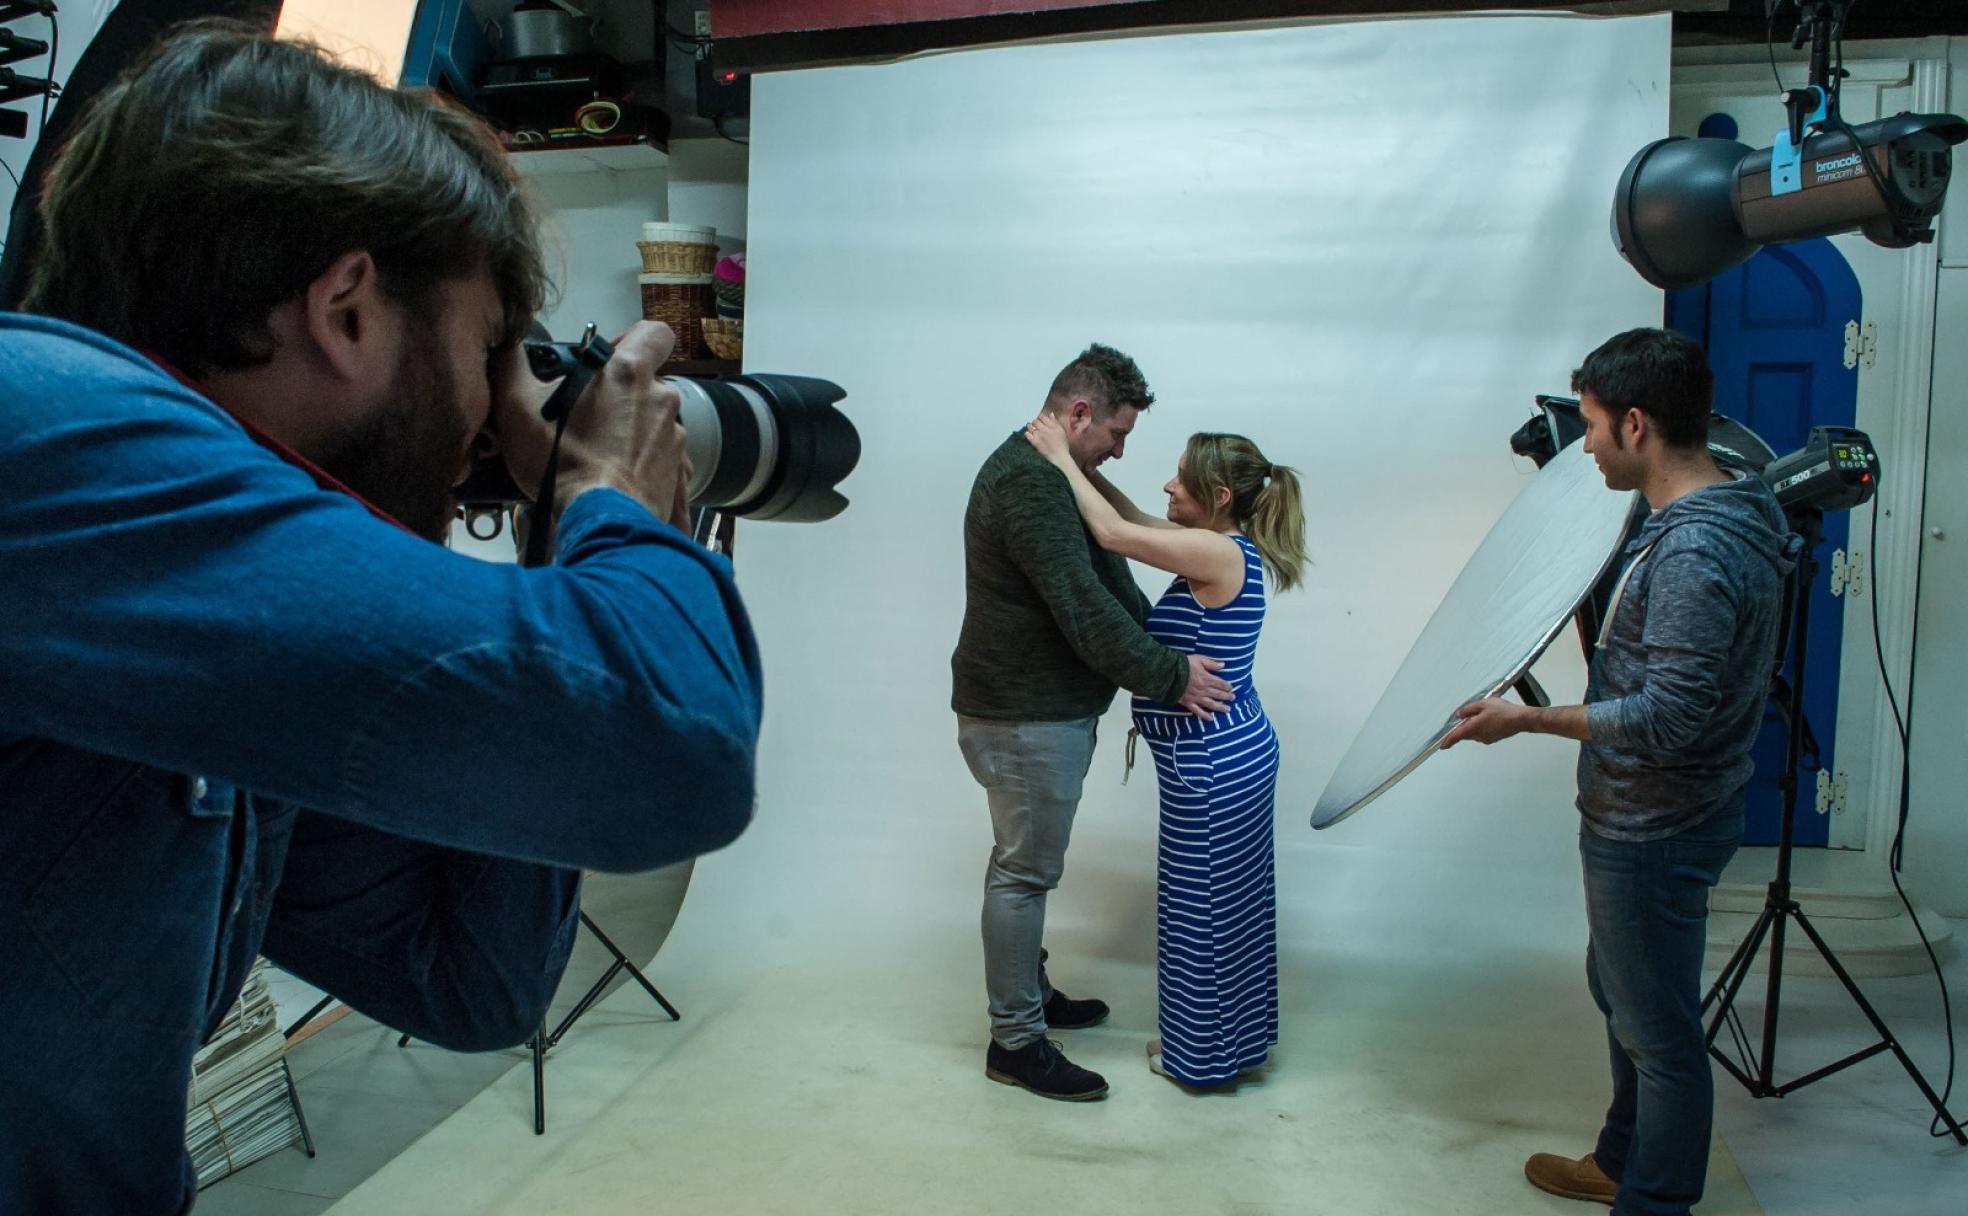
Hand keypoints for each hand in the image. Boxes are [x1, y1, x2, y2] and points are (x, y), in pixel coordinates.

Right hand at [493, 322, 690, 527]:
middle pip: (650, 381)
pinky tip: (620, 476)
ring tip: (600, 452)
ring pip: (655, 421)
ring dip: (633, 430)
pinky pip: (664, 459)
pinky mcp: (676, 470)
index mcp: (628, 372)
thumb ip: (512, 366)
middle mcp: (661, 398)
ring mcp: (674, 436)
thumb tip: (509, 347)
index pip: (655, 333)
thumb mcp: (517, 407)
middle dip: (624, 394)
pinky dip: (645, 464)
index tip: (611, 359)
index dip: (635, 340)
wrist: (599, 518)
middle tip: (592, 414)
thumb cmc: (561, 463)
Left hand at [1023, 413, 1071, 464]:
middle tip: (1036, 427)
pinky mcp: (1035, 442)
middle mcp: (1046, 429)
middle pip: (1035, 421)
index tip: (1041, 422)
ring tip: (1032, 430)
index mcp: (1053, 426)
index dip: (1040, 418)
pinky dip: (1027, 434)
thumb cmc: (1062, 445)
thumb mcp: (1061, 431)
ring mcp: (1040, 436)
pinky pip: (1027, 434)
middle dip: (1035, 423)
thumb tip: (1051, 414)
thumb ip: (1055, 422)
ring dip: (1030, 427)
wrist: (1059, 457)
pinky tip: (1030, 436)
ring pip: (1030, 426)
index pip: (1042, 417)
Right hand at [1178, 654, 1233, 719]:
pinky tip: (1210, 719)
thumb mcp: (1199, 659)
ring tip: (1228, 710)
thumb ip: (1211, 663)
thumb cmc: (1183, 665)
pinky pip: (1198, 711)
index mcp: (1207, 679)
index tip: (1231, 688)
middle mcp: (1204, 690)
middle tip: (1233, 698)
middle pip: (1218, 694)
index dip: (1227, 686)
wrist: (1168, 674)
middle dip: (1227, 696)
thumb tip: (1223, 665)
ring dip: (1220, 707)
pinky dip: (1205, 716)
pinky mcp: (1188, 703)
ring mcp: (1196, 698)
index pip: (1221, 684)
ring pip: (1211, 704)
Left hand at [1440, 698, 1531, 747]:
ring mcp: (1487, 738)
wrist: (1520, 720)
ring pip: (1475, 733)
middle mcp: (1478, 736)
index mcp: (1473, 728)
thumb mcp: (1482, 704)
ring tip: (1485, 713)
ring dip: (1475, 725)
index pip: (1456, 736)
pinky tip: (1491, 718)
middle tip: (1469, 715)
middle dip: (1465, 726)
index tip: (1442, 746)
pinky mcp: (1494, 738)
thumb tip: (1459, 715)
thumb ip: (1468, 709)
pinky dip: (1484, 727)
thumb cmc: (1502, 711)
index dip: (1448, 741)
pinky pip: (1484, 733)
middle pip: (1466, 733)